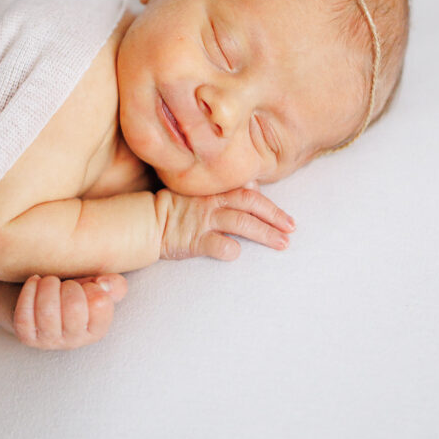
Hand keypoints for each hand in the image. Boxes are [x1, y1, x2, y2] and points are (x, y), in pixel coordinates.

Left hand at [12, 274, 127, 349]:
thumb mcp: (98, 288)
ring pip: (47, 311)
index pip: (101, 306)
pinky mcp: (26, 336)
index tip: (87, 285)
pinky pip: (25, 314)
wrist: (42, 299)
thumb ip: (114, 285)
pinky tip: (35, 282)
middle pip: (73, 307)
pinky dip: (29, 291)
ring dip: (48, 286)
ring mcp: (48, 341)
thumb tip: (103, 285)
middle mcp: (74, 341)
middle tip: (66, 283)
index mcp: (96, 330)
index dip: (93, 289)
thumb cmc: (74, 293)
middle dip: (70, 287)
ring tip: (50, 281)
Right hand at [157, 186, 294, 260]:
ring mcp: (204, 221)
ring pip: (241, 223)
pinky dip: (232, 249)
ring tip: (282, 244)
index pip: (250, 191)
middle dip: (275, 216)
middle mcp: (212, 203)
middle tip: (292, 229)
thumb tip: (254, 185)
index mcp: (215, 190)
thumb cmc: (177, 208)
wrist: (147, 221)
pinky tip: (238, 253)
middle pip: (251, 204)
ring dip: (265, 233)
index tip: (287, 220)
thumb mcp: (202, 192)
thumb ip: (227, 189)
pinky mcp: (194, 240)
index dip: (271, 205)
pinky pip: (219, 245)